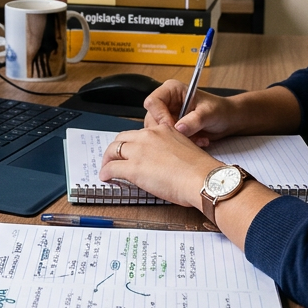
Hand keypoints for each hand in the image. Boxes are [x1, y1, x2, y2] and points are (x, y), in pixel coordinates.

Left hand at [100, 124, 219, 209]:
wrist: (202, 178)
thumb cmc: (199, 170)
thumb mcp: (185, 149)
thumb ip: (170, 149)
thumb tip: (163, 161)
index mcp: (162, 130)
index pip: (139, 132)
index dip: (131, 142)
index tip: (129, 150)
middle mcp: (148, 136)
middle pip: (122, 138)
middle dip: (115, 149)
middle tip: (112, 158)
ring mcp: (139, 151)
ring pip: (113, 150)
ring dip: (107, 159)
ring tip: (106, 168)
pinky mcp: (133, 167)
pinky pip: (112, 168)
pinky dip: (106, 172)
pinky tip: (106, 177)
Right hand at [142, 80, 237, 146]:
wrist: (229, 120)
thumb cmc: (220, 109)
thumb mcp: (208, 113)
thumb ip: (194, 120)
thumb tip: (179, 128)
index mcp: (172, 90)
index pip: (153, 102)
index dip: (160, 116)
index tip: (172, 127)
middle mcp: (167, 103)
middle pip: (152, 119)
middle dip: (169, 131)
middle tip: (185, 137)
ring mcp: (168, 117)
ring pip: (159, 132)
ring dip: (177, 139)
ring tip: (197, 138)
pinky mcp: (172, 130)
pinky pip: (168, 140)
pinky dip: (182, 144)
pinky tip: (198, 140)